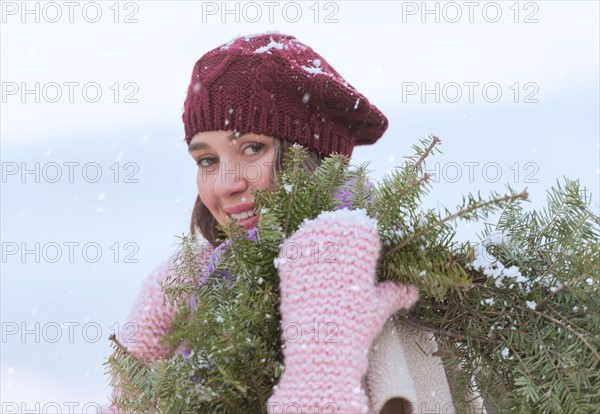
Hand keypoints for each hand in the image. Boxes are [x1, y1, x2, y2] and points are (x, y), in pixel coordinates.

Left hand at [268, 209, 417, 413]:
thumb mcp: (378, 308)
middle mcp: (334, 244)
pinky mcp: (289, 262)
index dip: (364, 235)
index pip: (364, 228)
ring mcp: (310, 251)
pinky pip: (294, 243)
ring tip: (324, 246)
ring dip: (320, 234)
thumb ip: (395, 294)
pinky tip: (304, 253)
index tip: (364, 242)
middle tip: (342, 240)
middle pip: (338, 223)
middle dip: (342, 232)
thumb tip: (411, 291)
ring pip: (315, 229)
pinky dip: (299, 245)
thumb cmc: (355, 327)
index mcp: (360, 250)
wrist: (322, 347)